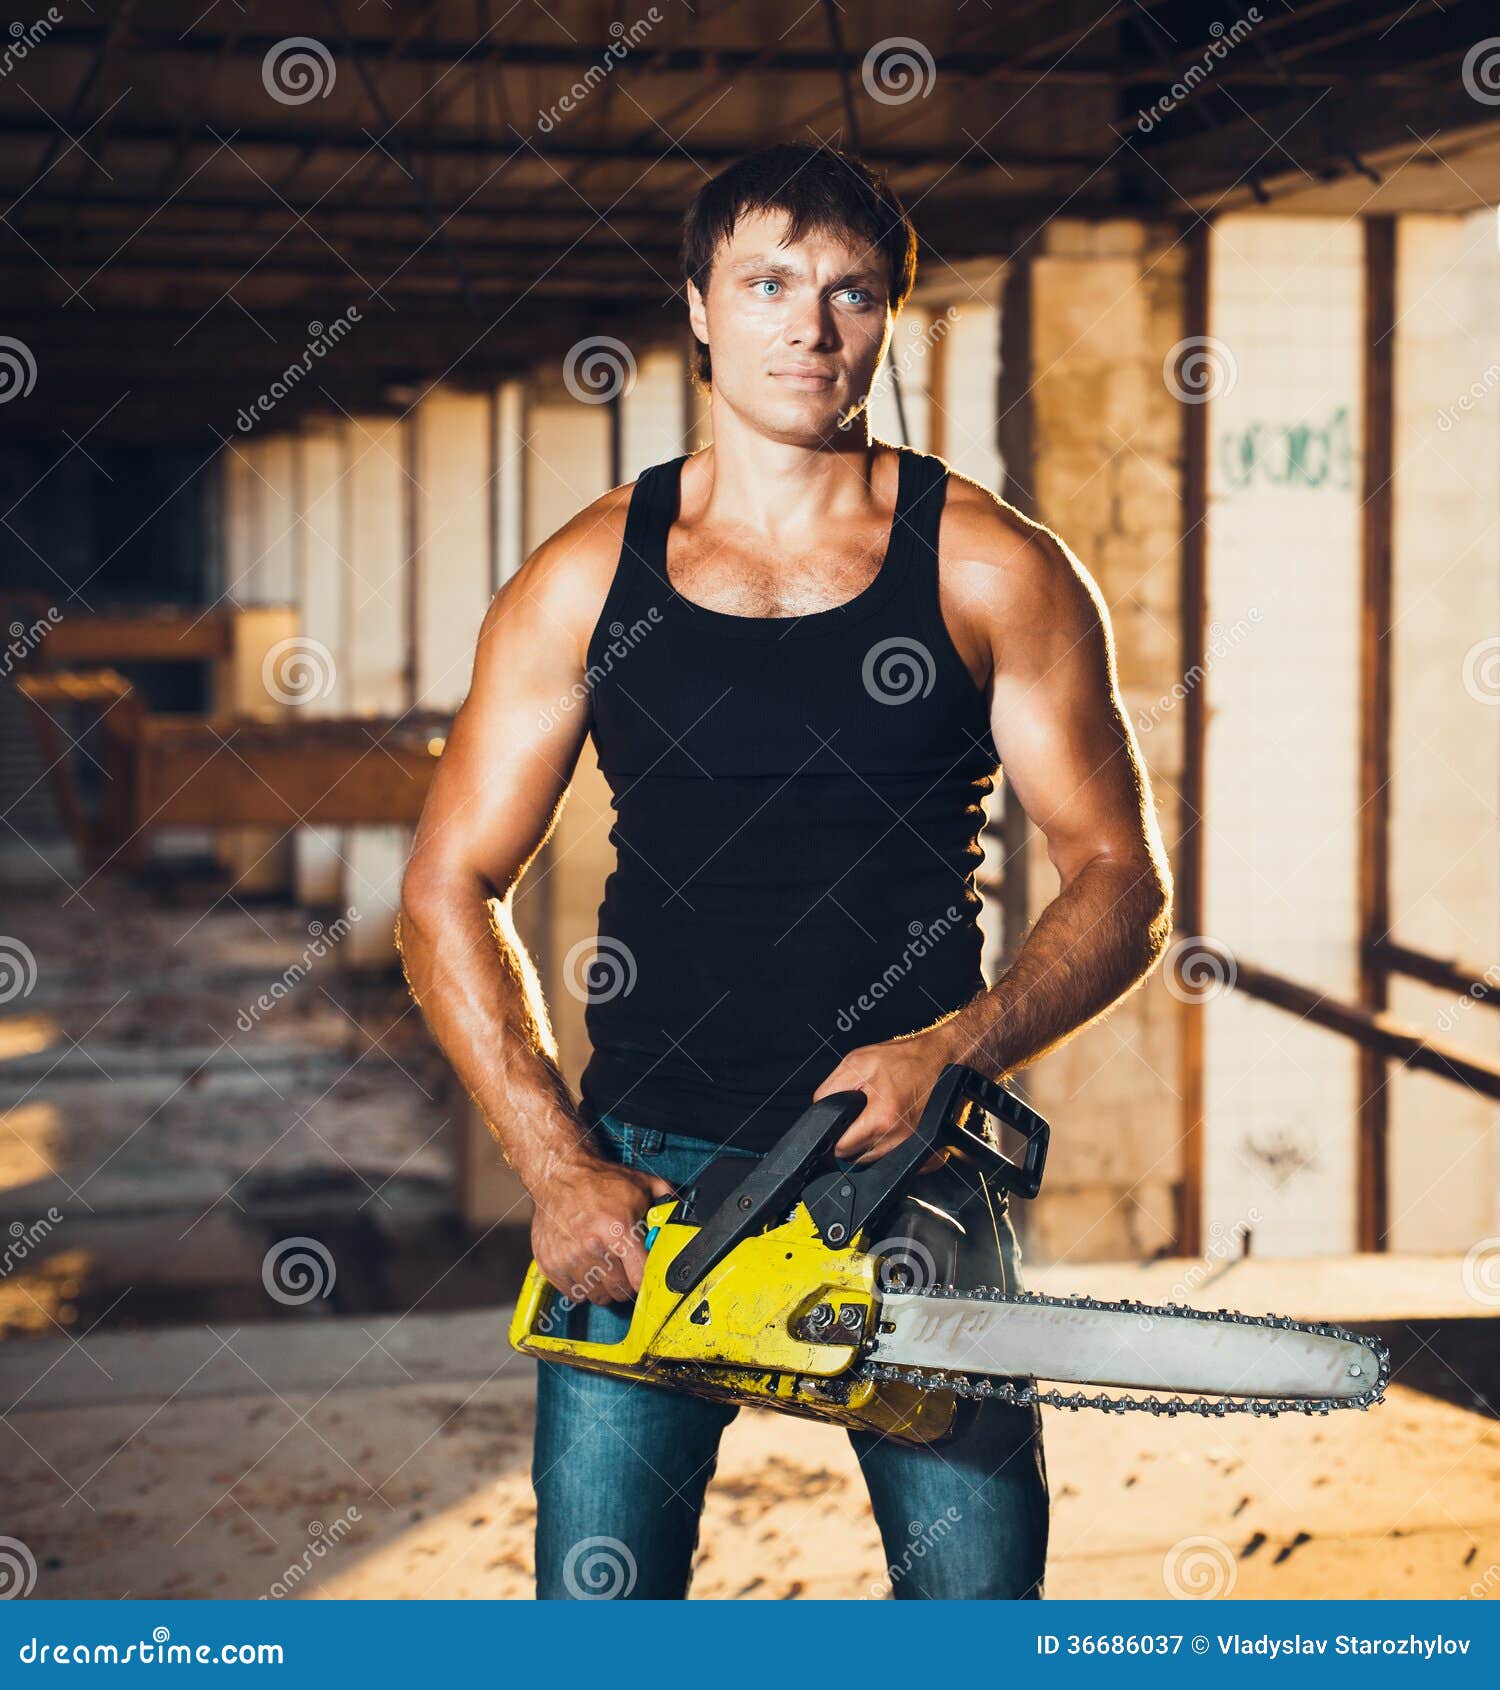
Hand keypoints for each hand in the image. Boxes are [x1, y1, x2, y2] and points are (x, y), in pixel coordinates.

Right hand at [530, 1155, 675, 1304]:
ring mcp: (569, 1258)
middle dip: (626, 1284)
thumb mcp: (639, 1183)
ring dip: (604, 1288)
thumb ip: (666, 1197)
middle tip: (625, 1270)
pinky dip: (582, 1287)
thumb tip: (685, 1209)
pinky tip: (586, 1267)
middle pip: (619, 1291)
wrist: (559, 1174)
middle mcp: (592, 1246)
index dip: (645, 1281)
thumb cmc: (599, 1181)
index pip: (639, 1278)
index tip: (645, 1276)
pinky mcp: (550, 1264)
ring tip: (605, 1267)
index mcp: (618, 1229)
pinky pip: (574, 1294)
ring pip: (597, 1296)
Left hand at [813, 1029, 959, 1168]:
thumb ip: (830, 1090)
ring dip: (868, 1144)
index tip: (838, 1126)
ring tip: (873, 1117)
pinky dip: (886, 1145)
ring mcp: (912, 1144)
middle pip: (858, 1158)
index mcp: (881, 1118)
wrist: (937, 1058)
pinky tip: (886, 1125)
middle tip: (857, 1116)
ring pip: (875, 1160)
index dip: (835, 1136)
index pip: (843, 1149)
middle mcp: (899, 1137)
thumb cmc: (903, 1059)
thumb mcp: (856, 1063)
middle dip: (852, 1139)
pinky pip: (893, 1157)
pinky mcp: (921, 1146)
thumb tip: (820, 1113)